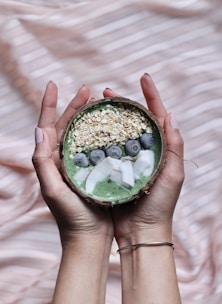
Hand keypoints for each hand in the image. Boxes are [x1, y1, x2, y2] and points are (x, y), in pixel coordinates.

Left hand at [32, 82, 113, 245]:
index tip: (53, 84)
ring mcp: (80, 163)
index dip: (49, 104)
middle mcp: (64, 159)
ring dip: (88, 116)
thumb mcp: (53, 190)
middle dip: (74, 105)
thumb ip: (43, 162)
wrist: (90, 238)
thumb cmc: (71, 217)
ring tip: (99, 101)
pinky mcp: (94, 169)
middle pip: (67, 125)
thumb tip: (39, 129)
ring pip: (82, 133)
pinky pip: (96, 145)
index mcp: (52, 161)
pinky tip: (110, 124)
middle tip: (87, 90)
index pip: (47, 126)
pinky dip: (101, 132)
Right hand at [103, 73, 183, 244]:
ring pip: (118, 132)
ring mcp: (127, 159)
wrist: (141, 232)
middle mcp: (143, 151)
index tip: (143, 77)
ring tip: (96, 105)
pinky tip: (89, 129)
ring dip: (108, 117)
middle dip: (123, 103)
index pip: (157, 116)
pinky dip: (99, 137)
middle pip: (133, 120)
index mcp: (160, 149)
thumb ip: (174, 146)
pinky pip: (106, 149)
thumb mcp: (173, 175)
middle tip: (107, 92)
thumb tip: (171, 114)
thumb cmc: (160, 206)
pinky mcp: (113, 169)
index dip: (151, 95)